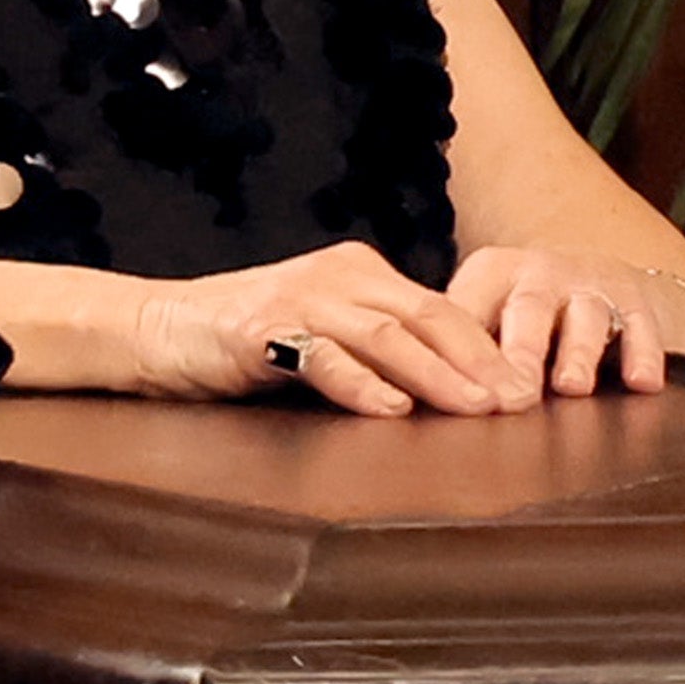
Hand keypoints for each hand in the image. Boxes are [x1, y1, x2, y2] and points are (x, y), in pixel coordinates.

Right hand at [128, 239, 538, 415]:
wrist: (157, 328)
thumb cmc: (246, 341)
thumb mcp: (324, 335)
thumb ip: (376, 350)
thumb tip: (452, 393)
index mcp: (359, 273)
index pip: (441, 310)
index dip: (488, 349)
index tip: (528, 390)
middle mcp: (337, 277)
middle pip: (426, 317)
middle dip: (479, 363)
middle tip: (520, 404)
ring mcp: (298, 299)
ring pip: (385, 335)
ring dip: (437, 375)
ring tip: (476, 409)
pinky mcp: (259, 331)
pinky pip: (320, 356)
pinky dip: (359, 384)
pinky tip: (391, 410)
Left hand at [446, 244, 671, 395]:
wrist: (587, 273)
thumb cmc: (517, 312)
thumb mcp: (482, 314)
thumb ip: (452, 351)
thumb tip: (411, 399)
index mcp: (490, 274)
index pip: (470, 312)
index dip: (462, 354)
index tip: (458, 393)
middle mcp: (539, 273)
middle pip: (528, 310)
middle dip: (522, 353)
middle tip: (516, 397)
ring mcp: (588, 283)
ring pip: (585, 316)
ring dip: (578, 352)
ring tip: (571, 387)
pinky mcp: (632, 297)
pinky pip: (640, 324)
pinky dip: (643, 352)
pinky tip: (642, 383)